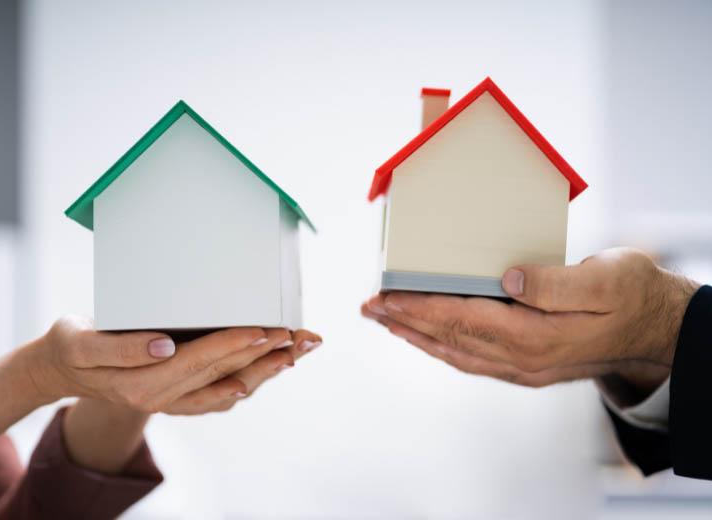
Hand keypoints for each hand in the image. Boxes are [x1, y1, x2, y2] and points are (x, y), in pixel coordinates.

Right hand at [26, 316, 321, 413]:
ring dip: (268, 369)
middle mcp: (163, 397)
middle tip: (303, 337)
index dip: (235, 343)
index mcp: (142, 383)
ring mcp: (173, 401)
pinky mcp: (177, 398)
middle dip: (267, 355)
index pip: (200, 360)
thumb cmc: (70, 348)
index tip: (268, 329)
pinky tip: (270, 369)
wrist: (61, 371)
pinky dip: (248, 382)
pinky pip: (220, 396)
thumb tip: (166, 346)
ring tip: (299, 349)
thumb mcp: (79, 341)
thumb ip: (120, 347)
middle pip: (225, 374)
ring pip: (229, 387)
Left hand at [362, 248, 697, 388]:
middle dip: (406, 321)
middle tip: (370, 306)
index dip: (421, 306)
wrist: (656, 329)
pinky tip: (430, 339)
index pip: (463, 318)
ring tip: (387, 320)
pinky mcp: (527, 367)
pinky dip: (444, 348)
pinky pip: (473, 360)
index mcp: (538, 335)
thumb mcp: (605, 277)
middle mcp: (524, 358)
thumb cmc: (632, 295)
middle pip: (450, 338)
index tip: (387, 296)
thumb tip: (509, 279)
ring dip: (418, 336)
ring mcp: (524, 368)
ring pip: (457, 352)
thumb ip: (555, 282)